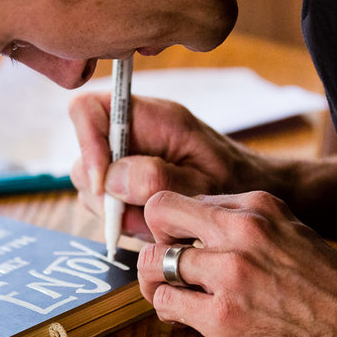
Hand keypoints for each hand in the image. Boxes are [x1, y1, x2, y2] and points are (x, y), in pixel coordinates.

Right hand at [68, 93, 268, 236]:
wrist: (254, 195)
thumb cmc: (237, 182)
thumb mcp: (204, 181)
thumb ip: (158, 177)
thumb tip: (111, 178)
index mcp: (151, 118)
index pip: (88, 110)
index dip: (86, 143)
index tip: (104, 183)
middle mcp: (131, 135)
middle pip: (83, 155)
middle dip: (102, 193)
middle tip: (135, 215)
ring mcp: (127, 160)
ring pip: (91, 186)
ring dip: (115, 213)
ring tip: (155, 224)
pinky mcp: (127, 185)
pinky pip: (106, 204)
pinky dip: (124, 222)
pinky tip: (153, 226)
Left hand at [136, 189, 336, 336]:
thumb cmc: (336, 295)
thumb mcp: (294, 235)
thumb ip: (251, 228)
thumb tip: (203, 231)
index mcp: (259, 206)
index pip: (186, 198)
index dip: (177, 225)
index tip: (182, 244)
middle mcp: (241, 230)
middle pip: (157, 211)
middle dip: (154, 237)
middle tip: (165, 264)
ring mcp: (230, 272)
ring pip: (151, 260)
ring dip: (154, 280)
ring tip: (172, 295)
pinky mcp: (222, 316)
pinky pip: (164, 301)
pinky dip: (167, 311)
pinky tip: (185, 318)